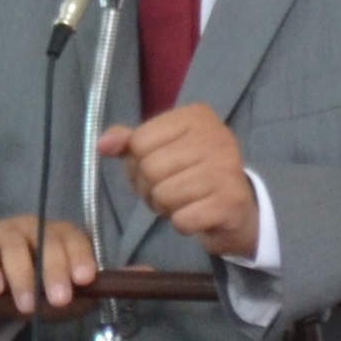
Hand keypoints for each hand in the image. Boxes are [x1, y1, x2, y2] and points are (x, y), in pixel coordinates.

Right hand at [0, 215, 97, 321]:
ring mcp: (0, 231)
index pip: (73, 237)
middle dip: (55, 269)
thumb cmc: (24, 290)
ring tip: (27, 306)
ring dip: (23, 276)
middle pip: (46, 239)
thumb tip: (103, 297)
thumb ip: (77, 298)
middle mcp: (30, 227)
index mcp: (55, 235)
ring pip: (14, 246)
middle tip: (60, 299)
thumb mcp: (50, 298)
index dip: (80, 255)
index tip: (84, 279)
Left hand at [98, 102, 258, 260]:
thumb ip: (130, 143)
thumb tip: (103, 144)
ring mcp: (227, 168)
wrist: (236, 209)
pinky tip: (196, 215)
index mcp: (196, 116)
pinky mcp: (231, 202)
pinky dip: (182, 224)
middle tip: (168, 191)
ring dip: (166, 208)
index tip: (159, 170)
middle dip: (150, 189)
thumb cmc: (192, 175)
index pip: (139, 141)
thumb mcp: (161, 150)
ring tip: (183, 202)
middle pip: (150, 168)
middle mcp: (216, 136)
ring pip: (164, 195)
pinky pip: (182, 219)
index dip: (138, 163)